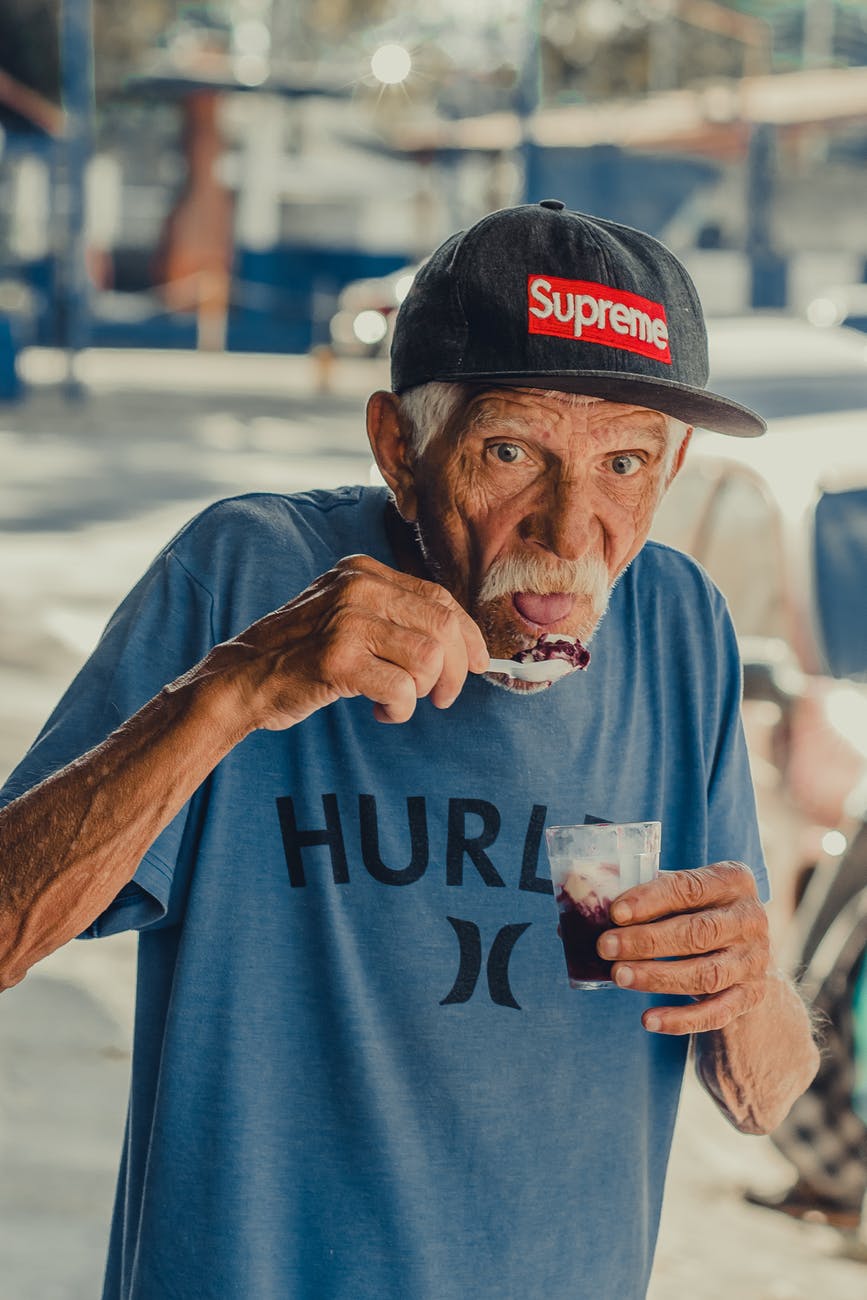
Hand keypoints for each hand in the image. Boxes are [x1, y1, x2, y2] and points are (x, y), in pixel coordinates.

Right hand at [201, 554, 489, 730]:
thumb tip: (464, 644)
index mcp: (363, 571)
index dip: (468, 635)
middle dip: (456, 671)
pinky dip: (400, 709)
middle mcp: (357, 588)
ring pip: (428, 660)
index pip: (439, 597)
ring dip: (422, 692)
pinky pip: (401, 688)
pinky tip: (379, 710)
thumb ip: (394, 616)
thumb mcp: (347, 615)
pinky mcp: (336, 659)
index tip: (479, 664)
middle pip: (442, 628)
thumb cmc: (301, 654)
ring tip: (398, 701)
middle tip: (443, 698)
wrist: (242, 678)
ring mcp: (346, 621)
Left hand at [597, 862, 769, 1034]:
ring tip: (619, 977)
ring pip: (706, 973)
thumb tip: (580, 910)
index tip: (615, 912)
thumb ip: (639, 897)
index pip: (689, 887)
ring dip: (657, 977)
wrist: (744, 954)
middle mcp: (750, 918)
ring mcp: (755, 959)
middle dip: (647, 941)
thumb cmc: (696, 914)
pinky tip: (648, 1019)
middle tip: (605, 947)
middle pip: (698, 932)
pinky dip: (681, 1019)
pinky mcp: (751, 995)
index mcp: (733, 880)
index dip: (650, 900)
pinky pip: (716, 1012)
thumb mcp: (679, 895)